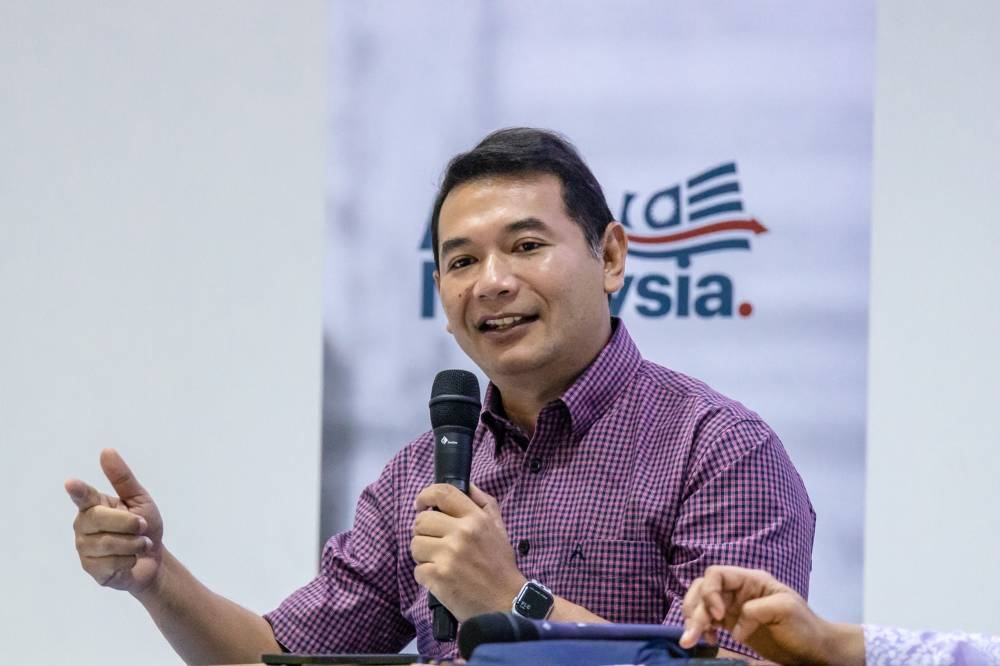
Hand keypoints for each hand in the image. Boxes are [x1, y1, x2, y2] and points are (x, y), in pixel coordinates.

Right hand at [65, 448, 163, 593]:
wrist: (153, 558)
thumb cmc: (144, 526)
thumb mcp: (140, 499)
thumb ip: (123, 478)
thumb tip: (106, 450)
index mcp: (93, 505)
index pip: (83, 496)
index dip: (78, 491)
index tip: (70, 483)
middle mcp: (83, 526)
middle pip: (100, 519)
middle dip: (129, 523)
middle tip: (143, 526)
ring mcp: (84, 549)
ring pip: (108, 543)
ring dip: (134, 543)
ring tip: (140, 544)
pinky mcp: (91, 569)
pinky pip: (112, 563)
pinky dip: (130, 560)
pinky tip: (130, 560)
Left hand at [411, 483, 524, 621]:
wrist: (506, 601)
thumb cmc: (500, 564)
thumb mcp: (498, 527)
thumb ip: (483, 502)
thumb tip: (465, 484)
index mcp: (475, 518)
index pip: (443, 493)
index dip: (426, 495)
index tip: (421, 505)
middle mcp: (461, 533)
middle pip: (421, 521)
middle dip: (424, 532)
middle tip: (435, 542)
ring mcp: (448, 555)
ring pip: (415, 545)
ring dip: (423, 554)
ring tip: (439, 562)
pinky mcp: (438, 577)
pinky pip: (417, 570)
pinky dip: (426, 575)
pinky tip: (441, 579)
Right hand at [679, 566, 862, 665]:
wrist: (814, 649)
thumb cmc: (804, 626)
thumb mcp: (785, 610)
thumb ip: (756, 610)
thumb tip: (733, 626)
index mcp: (750, 580)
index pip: (717, 574)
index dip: (709, 591)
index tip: (717, 615)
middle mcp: (737, 590)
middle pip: (702, 589)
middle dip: (694, 609)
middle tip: (692, 634)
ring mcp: (733, 607)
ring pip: (700, 605)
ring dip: (692, 620)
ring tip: (689, 640)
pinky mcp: (732, 624)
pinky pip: (707, 621)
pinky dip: (701, 630)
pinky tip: (707, 641)